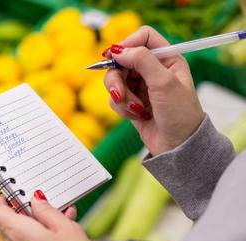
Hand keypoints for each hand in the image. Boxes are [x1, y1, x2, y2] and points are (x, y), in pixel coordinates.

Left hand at [0, 191, 97, 240]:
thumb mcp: (66, 228)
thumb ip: (47, 211)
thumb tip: (36, 201)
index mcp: (17, 232)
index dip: (3, 197)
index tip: (15, 192)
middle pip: (11, 223)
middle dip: (30, 213)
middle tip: (50, 207)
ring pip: (23, 238)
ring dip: (38, 228)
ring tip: (63, 223)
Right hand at [103, 26, 203, 155]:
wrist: (178, 147)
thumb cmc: (180, 114)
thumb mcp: (164, 82)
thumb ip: (142, 60)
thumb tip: (118, 50)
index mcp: (167, 59)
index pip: (143, 38)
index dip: (127, 44)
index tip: (114, 57)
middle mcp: (153, 70)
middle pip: (122, 60)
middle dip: (117, 78)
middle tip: (118, 93)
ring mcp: (141, 87)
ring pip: (115, 80)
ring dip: (120, 96)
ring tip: (134, 109)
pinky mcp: (131, 102)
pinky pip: (115, 98)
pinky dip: (121, 108)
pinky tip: (136, 116)